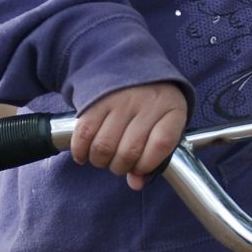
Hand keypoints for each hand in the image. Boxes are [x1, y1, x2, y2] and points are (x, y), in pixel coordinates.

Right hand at [72, 81, 188, 190]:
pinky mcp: (96, 102)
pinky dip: (80, 151)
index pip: (161, 144)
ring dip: (101, 161)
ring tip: (104, 158)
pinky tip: (84, 155)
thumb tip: (135, 184)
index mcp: (171, 109)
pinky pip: (84, 134)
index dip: (147, 164)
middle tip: (119, 164)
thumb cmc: (153, 105)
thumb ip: (154, 156)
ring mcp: (120, 101)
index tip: (139, 168)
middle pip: (129, 150)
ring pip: (104, 146)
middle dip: (121, 167)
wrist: (132, 67)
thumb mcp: (164, 124)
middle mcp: (146, 103)